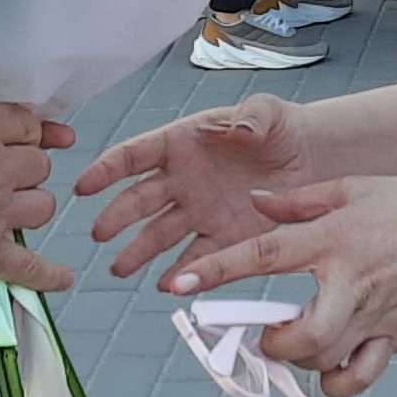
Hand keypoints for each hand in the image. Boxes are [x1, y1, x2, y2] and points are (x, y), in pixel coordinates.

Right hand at [0, 102, 75, 292]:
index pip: (23, 123)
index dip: (27, 131)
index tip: (31, 137)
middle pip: (37, 165)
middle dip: (26, 169)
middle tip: (6, 175)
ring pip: (42, 206)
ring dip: (32, 206)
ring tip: (16, 209)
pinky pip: (28, 266)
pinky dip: (47, 274)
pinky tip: (61, 277)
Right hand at [74, 92, 307, 283]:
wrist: (311, 160)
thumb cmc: (282, 128)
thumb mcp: (268, 112)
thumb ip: (252, 116)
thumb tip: (240, 126)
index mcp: (182, 143)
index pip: (136, 155)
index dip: (108, 168)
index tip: (84, 185)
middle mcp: (182, 180)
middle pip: (140, 199)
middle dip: (117, 216)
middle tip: (99, 232)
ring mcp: (199, 211)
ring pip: (158, 234)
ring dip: (137, 251)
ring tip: (120, 268)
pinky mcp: (223, 237)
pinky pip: (197, 258)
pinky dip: (182, 272)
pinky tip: (169, 284)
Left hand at [159, 178, 396, 396]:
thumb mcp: (354, 188)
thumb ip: (299, 201)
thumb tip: (254, 203)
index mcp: (333, 239)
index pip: (262, 256)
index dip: (215, 272)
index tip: (176, 285)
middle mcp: (348, 284)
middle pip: (298, 334)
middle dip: (271, 341)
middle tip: (264, 330)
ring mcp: (372, 318)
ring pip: (321, 360)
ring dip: (297, 357)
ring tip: (296, 338)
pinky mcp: (391, 340)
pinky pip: (355, 379)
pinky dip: (334, 381)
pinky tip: (328, 364)